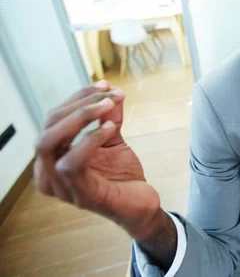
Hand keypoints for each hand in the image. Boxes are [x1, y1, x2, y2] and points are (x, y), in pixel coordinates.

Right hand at [34, 81, 162, 238]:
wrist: (140, 204)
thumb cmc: (121, 175)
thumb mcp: (113, 138)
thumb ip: (109, 116)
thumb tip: (110, 90)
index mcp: (52, 157)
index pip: (53, 118)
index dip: (77, 97)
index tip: (105, 84)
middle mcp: (48, 172)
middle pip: (48, 126)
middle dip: (78, 104)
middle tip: (109, 94)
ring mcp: (60, 185)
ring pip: (49, 142)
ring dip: (80, 117)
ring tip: (108, 106)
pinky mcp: (78, 195)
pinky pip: (71, 163)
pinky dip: (89, 140)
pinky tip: (110, 129)